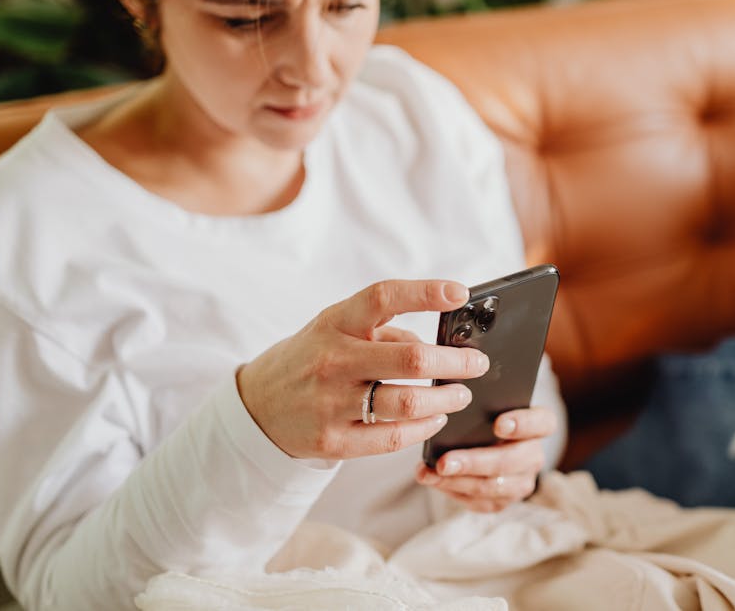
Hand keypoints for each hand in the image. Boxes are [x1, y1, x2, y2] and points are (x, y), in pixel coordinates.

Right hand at [236, 280, 488, 459]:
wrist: (257, 407)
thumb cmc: (312, 358)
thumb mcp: (336, 329)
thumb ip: (385, 331)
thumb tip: (438, 344)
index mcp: (335, 323)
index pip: (383, 298)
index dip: (425, 292)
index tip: (460, 293)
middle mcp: (333, 361)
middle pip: (410, 358)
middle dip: (455, 362)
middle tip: (478, 364)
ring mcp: (332, 404)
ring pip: (408, 403)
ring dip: (446, 399)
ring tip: (461, 394)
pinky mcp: (334, 441)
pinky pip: (393, 437)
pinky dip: (424, 427)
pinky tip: (436, 418)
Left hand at [415, 406, 557, 511]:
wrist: (484, 443)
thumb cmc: (484, 416)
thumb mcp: (487, 404)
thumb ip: (481, 402)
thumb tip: (453, 400)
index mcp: (539, 425)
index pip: (543, 423)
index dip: (523, 424)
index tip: (498, 424)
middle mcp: (534, 455)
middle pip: (511, 461)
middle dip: (475, 462)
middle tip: (444, 461)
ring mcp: (521, 481)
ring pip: (494, 486)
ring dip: (458, 481)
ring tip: (430, 474)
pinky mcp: (504, 500)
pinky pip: (480, 502)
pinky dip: (454, 491)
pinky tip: (433, 481)